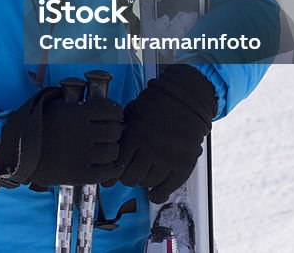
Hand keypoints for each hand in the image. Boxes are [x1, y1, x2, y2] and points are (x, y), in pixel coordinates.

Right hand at [0, 83, 123, 188]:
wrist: (18, 152)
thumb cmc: (37, 126)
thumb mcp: (54, 105)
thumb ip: (77, 102)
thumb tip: (98, 97)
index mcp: (76, 113)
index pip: (112, 110)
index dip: (115, 112)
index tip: (113, 116)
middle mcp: (82, 133)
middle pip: (115, 131)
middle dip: (115, 130)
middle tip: (110, 133)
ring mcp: (81, 156)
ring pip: (113, 152)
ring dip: (112, 149)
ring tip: (105, 148)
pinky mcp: (80, 175)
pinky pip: (106, 172)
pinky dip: (109, 168)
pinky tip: (104, 164)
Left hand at [110, 64, 216, 202]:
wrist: (186, 100)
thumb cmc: (156, 105)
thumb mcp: (131, 113)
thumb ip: (120, 133)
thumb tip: (107, 149)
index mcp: (135, 135)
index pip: (117, 165)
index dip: (112, 171)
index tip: (111, 174)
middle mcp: (151, 149)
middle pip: (130, 178)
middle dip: (126, 178)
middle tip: (128, 173)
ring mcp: (168, 158)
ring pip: (148, 183)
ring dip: (143, 182)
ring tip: (143, 176)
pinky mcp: (184, 165)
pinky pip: (168, 188)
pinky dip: (159, 194)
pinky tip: (154, 193)